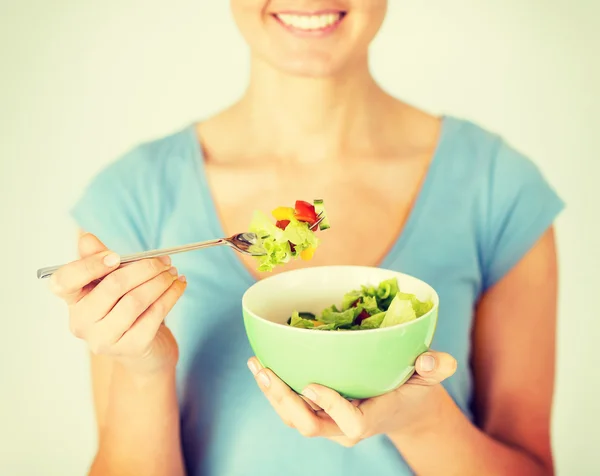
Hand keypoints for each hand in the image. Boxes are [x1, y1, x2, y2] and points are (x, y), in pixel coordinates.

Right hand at [49, 232, 186, 374]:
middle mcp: (82, 323)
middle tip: (164, 260)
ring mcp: (105, 339)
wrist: (145, 349)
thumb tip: (86, 238)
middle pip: (112, 286)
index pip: (64, 281)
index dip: (88, 265)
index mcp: (73, 302)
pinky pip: (155, 314)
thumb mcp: (110, 281)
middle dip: (144, 268)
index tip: (115, 256)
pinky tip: (179, 285)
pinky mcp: (132, 347)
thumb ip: (98, 259)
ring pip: (136, 300)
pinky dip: (171, 295)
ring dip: (160, 281)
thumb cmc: (124, 307)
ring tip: (173, 271)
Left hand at [248, 350, 456, 446]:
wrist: (403, 409)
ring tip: (257, 365)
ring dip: (272, 394)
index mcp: (374, 417)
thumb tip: (432, 359)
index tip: (312, 384)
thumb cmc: (415, 389)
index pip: (352, 422)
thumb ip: (436, 367)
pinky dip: (274, 390)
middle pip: (310, 425)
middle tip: (268, 372)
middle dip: (285, 401)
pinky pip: (291, 409)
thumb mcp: (430, 377)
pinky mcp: (319, 415)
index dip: (331, 406)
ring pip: (294, 418)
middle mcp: (346, 427)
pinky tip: (262, 367)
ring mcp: (330, 424)